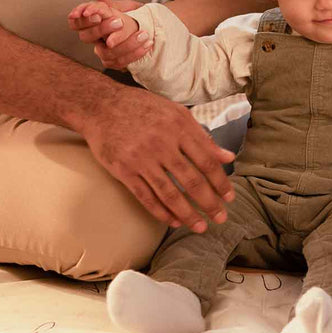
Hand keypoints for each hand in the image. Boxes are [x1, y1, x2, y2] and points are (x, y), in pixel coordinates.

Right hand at [67, 0, 151, 68]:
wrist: (148, 30)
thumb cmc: (132, 17)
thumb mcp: (124, 8)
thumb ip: (111, 4)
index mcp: (92, 23)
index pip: (75, 23)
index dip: (83, 20)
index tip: (97, 15)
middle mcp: (94, 39)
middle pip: (86, 37)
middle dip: (102, 28)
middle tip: (119, 22)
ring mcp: (102, 52)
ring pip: (105, 53)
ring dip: (126, 43)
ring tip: (143, 34)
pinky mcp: (114, 62)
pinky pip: (120, 62)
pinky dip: (136, 53)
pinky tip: (147, 45)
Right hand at [79, 83, 236, 231]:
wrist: (102, 106)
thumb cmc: (143, 107)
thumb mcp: (176, 113)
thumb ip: (201, 136)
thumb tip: (227, 157)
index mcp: (179, 127)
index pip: (206, 161)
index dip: (220, 182)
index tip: (229, 197)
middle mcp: (162, 144)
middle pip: (191, 181)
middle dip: (209, 203)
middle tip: (220, 218)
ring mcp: (142, 159)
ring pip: (170, 194)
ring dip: (188, 214)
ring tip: (200, 227)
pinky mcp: (124, 170)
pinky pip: (146, 197)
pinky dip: (161, 212)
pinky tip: (173, 221)